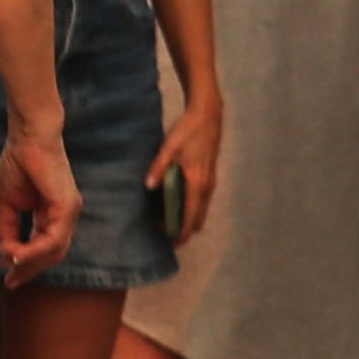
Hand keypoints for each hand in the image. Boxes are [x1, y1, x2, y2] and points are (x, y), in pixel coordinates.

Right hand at [0, 119, 78, 289]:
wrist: (27, 137)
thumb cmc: (17, 164)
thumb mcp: (6, 204)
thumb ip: (7, 228)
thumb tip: (6, 252)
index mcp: (51, 215)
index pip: (44, 248)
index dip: (26, 265)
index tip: (9, 278)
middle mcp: (64, 216)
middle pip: (52, 254)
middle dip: (30, 270)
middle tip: (11, 281)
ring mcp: (68, 211)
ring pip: (54, 250)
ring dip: (30, 263)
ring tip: (10, 268)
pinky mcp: (67, 205)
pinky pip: (53, 238)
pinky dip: (34, 250)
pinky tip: (16, 254)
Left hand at [149, 87, 225, 243]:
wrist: (208, 115)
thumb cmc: (188, 131)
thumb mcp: (169, 147)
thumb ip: (158, 167)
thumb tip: (148, 186)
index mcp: (196, 182)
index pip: (190, 215)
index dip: (182, 231)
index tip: (172, 243)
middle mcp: (207, 186)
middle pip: (198, 217)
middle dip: (184, 229)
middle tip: (165, 233)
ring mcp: (211, 181)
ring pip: (201, 209)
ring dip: (188, 218)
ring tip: (168, 220)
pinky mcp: (210, 176)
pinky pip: (202, 200)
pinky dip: (191, 208)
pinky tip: (177, 203)